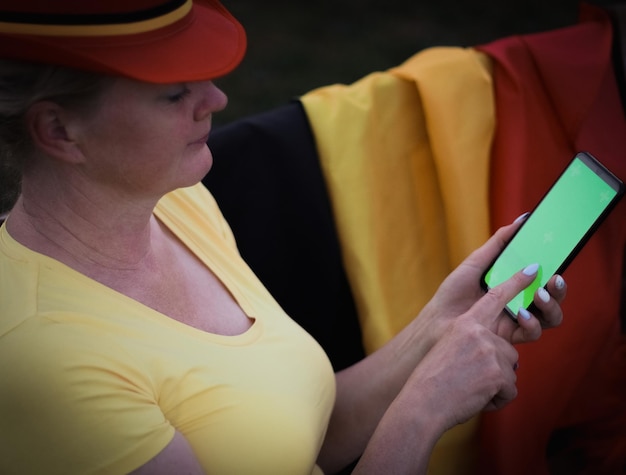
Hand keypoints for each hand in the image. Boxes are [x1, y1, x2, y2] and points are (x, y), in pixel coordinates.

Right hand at [397, 258, 547, 432]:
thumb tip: (501, 351)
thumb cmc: (432, 379)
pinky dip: (496, 400)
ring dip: (494, 386)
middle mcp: (479, 333)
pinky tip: (476, 399)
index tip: (532, 269)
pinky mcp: (499, 373)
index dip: (515, 283)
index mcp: (465, 323)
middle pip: (506, 349)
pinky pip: (509, 390)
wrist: (424, 402)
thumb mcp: (449, 348)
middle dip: (496, 368)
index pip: (495, 297)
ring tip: (469, 389)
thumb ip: (473, 341)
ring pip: (509, 370)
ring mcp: (490, 352)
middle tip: (471, 376)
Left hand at [419, 218, 566, 345]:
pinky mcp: (509, 338)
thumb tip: (523, 219)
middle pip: (553, 298)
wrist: (436, 321)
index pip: (544, 278)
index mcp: (514, 286)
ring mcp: (516, 321)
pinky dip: (532, 323)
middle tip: (555, 278)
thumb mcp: (477, 263)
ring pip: (550, 318)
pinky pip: (532, 334)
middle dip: (559, 289)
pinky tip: (522, 313)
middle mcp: (520, 303)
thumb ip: (499, 243)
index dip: (556, 269)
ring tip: (539, 293)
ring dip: (552, 305)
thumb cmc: (453, 292)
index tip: (562, 255)